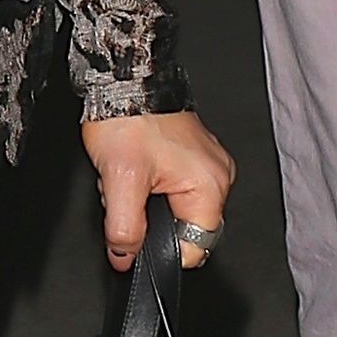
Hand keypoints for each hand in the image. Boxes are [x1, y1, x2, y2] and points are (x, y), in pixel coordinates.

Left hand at [80, 109, 235, 274]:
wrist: (124, 79)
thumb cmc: (128, 118)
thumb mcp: (119, 181)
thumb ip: (124, 228)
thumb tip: (125, 257)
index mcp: (210, 185)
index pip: (194, 248)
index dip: (160, 250)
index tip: (136, 234)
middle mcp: (217, 175)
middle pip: (184, 229)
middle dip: (150, 221)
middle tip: (129, 194)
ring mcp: (206, 163)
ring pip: (174, 209)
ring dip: (147, 203)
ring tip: (130, 177)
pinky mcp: (191, 154)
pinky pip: (172, 188)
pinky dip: (150, 186)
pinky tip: (135, 169)